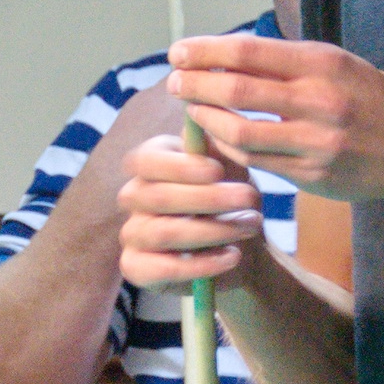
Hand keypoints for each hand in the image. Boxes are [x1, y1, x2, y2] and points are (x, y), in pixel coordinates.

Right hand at [118, 134, 262, 291]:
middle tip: (250, 198)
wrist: (246, 251)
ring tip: (250, 227)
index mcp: (152, 165)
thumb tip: (209, 114)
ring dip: (212, 230)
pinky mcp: (137, 268)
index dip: (179, 166)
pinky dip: (200, 265)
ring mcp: (133, 233)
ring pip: (162, 232)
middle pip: (155, 196)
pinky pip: (160, 268)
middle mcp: (135, 197)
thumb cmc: (234, 202)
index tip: (218, 172)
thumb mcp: (234, 170)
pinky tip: (231, 257)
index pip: (145, 160)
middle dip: (207, 198)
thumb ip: (219, 146)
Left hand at [164, 32, 383, 201]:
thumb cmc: (368, 97)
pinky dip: (228, 148)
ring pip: (240, 132)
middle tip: (174, 82)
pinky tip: (218, 138)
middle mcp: (319, 101)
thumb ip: (285, 61)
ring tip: (192, 110)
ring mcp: (316, 143)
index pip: (247, 53)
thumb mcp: (336, 64)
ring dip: (205, 121)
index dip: (204, 52)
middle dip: (195, 86)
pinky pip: (255, 161)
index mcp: (322, 64)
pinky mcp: (312, 176)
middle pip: (236, 91)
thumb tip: (222, 54)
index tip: (177, 52)